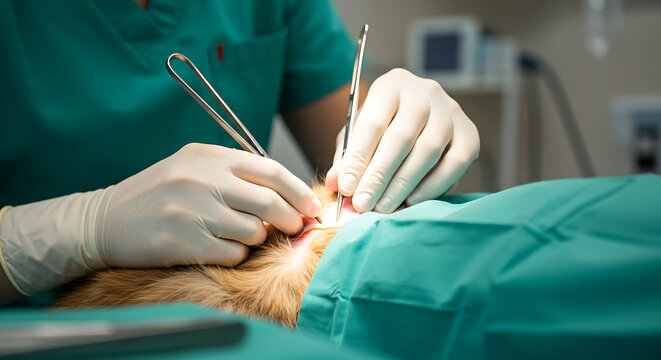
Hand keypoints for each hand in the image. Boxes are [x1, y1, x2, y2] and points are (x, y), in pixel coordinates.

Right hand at [0, 143, 320, 293]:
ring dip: (257, 238)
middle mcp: (202, 180)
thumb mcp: (192, 165)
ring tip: (240, 234)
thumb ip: (235, 172)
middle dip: (290, 218)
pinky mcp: (184, 243)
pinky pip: (233, 254)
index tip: (311, 206)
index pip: (270, 171)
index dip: (298, 191)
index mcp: (208, 156)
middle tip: (295, 226)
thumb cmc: (157, 192)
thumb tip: (285, 194)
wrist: (105, 219)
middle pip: (269, 202)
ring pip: (253, 231)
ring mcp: (192, 212)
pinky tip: (219, 247)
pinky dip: (236, 254)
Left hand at [326, 68, 479, 212]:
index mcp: (391, 85)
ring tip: (383, 208)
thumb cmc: (381, 129)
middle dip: (379, 176)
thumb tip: (337, 183)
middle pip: (400, 138)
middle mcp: (425, 92)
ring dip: (403, 185)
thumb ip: (347, 158)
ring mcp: (451, 111)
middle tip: (363, 205)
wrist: (418, 118)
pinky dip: (432, 186)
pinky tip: (411, 202)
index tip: (345, 188)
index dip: (357, 158)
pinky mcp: (470, 133)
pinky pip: (453, 164)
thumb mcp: (358, 136)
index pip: (372, 123)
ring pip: (427, 151)